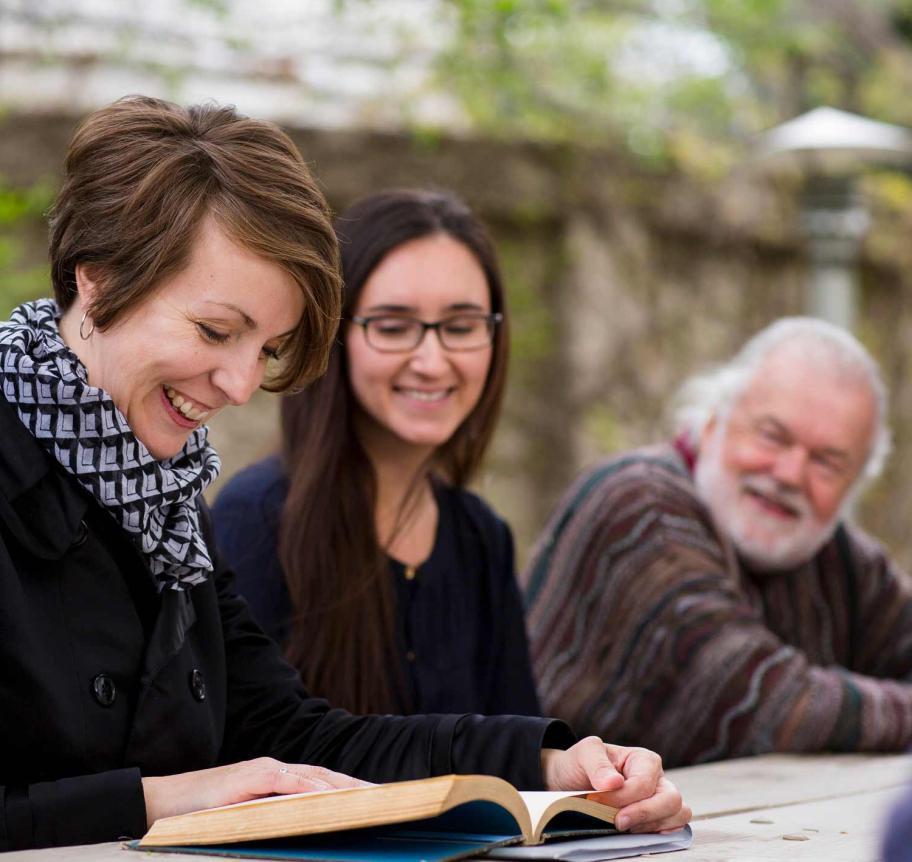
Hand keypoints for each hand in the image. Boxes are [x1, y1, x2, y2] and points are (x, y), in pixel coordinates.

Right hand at [142, 757, 371, 826]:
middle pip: (326, 777)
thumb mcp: (244, 820)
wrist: (157, 804)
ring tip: (370, 799)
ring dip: (343, 787)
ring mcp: (262, 771)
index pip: (322, 783)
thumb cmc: (200, 817)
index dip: (350, 789)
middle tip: (390, 799)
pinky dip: (309, 789)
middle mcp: (275, 769)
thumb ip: (272, 821)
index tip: (379, 800)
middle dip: (358, 787)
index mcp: (277, 779)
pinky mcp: (248, 777)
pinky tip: (329, 798)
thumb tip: (304, 840)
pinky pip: (285, 782)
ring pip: (312, 778)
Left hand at [541, 736, 690, 832]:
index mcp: (643, 760)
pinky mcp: (658, 817)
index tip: (597, 802)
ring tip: (624, 826)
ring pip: (678, 814)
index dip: (622, 797)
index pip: (644, 784)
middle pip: (671, 799)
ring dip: (651, 825)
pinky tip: (636, 831)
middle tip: (617, 822)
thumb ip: (597, 764)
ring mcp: (660, 799)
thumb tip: (614, 782)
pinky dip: (659, 833)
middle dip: (644, 814)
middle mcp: (657, 779)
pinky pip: (674, 828)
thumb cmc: (580, 765)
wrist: (571, 781)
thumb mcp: (583, 754)